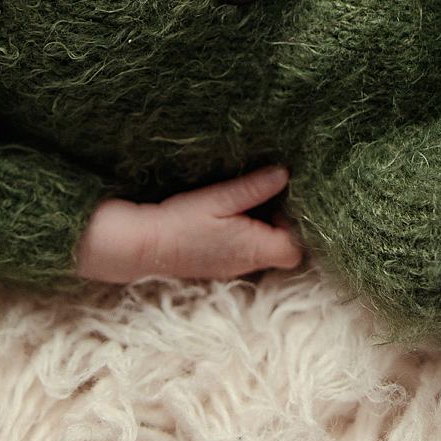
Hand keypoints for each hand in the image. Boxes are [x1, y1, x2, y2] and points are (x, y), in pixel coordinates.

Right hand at [75, 166, 305, 282]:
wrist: (144, 246)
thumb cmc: (182, 222)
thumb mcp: (220, 198)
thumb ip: (254, 188)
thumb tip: (284, 173)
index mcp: (254, 249)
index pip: (295, 249)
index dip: (296, 226)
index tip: (280, 201)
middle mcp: (248, 264)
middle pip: (283, 249)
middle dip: (281, 223)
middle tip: (267, 196)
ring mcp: (233, 267)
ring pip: (263, 249)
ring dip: (262, 227)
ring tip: (249, 201)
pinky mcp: (220, 264)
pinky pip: (245, 250)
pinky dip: (246, 233)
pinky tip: (231, 215)